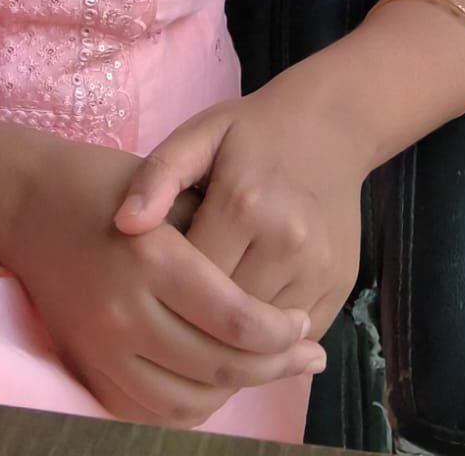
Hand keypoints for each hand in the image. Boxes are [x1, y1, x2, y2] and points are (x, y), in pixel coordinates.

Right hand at [0, 130, 326, 428]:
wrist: (27, 202)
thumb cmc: (107, 183)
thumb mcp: (169, 189)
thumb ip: (217, 234)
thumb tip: (277, 289)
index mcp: (151, 256)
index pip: (235, 319)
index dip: (280, 333)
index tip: (303, 325)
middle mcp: (123, 308)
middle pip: (218, 365)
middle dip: (274, 366)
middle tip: (306, 356)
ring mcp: (100, 344)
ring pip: (187, 400)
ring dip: (235, 392)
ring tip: (266, 370)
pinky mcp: (85, 364)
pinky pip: (147, 409)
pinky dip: (188, 404)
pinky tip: (216, 382)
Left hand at [112, 73, 367, 341]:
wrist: (328, 126)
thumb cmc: (251, 133)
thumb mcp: (198, 136)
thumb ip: (158, 175)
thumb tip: (124, 224)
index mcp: (243, 203)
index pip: (189, 279)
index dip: (162, 290)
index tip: (145, 286)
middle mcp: (286, 242)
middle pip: (225, 315)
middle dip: (194, 320)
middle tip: (169, 310)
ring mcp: (319, 268)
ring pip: (261, 336)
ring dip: (230, 336)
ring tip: (203, 318)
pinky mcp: (341, 286)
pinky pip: (292, 336)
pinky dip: (266, 338)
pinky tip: (243, 320)